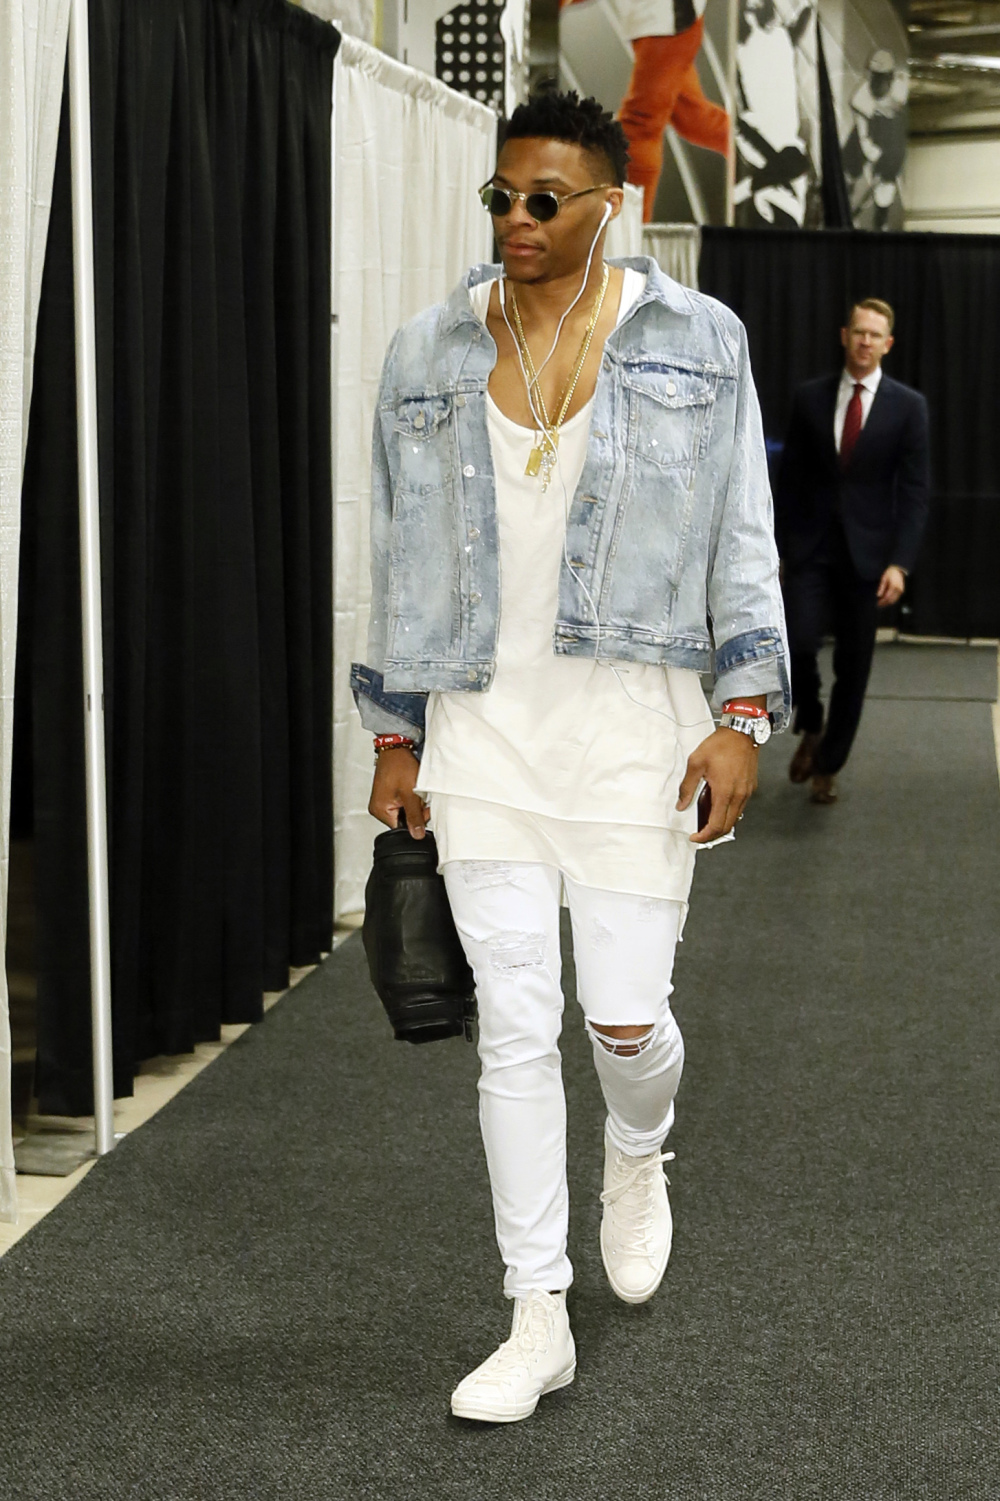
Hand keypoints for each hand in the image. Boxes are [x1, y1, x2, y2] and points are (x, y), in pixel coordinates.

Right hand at [368, 747, 429, 838]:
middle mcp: (378, 807)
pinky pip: (402, 802)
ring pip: (404, 811)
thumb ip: (415, 817)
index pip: (401, 828)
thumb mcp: (411, 794)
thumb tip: (417, 835)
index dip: (415, 821)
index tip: (422, 810)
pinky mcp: (388, 794)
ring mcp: (383, 800)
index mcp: (380, 811)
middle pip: (403, 820)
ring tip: (413, 789)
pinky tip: (411, 788)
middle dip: (415, 811)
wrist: (396, 748)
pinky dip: (410, 797)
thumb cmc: (399, 766)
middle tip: (418, 796)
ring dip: (413, 803)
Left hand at [677, 728, 759, 844]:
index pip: (716, 825)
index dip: (704, 836)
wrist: (742, 732)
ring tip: (706, 820)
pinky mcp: (750, 788)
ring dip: (721, 824)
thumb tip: (681, 805)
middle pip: (727, 827)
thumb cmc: (720, 745)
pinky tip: (718, 806)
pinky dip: (728, 813)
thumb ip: (687, 787)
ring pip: (735, 818)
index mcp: (724, 792)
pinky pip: (740, 808)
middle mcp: (739, 796)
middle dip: (712, 835)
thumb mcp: (696, 763)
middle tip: (699, 834)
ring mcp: (747, 792)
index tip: (694, 837)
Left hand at [876, 565, 905, 606]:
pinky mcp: (901, 591)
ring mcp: (901, 591)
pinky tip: (886, 600)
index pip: (887, 597)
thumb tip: (878, 595)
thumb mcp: (884, 579)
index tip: (877, 603)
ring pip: (894, 600)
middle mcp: (898, 589)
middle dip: (884, 603)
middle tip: (878, 605)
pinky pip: (896, 598)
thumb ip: (881, 587)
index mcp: (893, 586)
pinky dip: (891, 600)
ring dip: (887, 603)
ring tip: (881, 604)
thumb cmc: (889, 574)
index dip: (882, 601)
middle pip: (891, 600)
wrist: (898, 570)